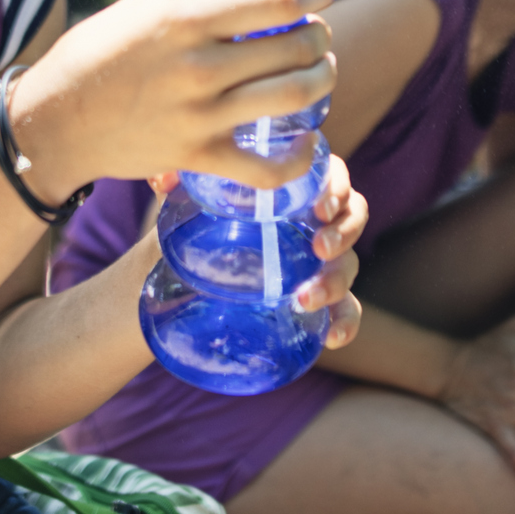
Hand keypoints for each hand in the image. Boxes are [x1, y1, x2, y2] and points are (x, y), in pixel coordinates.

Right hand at [11, 0, 336, 201]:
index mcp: (185, 19)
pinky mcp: (197, 157)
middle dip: (319, 37)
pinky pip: (267, 169)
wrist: (54, 122)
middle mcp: (200, 66)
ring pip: (294, 97)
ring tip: (319, 71)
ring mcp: (201, 115)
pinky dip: (298, 158)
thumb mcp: (139, 4)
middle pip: (295, 47)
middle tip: (316, 35)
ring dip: (320, 80)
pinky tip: (306, 142)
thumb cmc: (96, 55)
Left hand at [150, 152, 369, 347]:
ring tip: (305, 298)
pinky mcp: (316, 300)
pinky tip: (332, 339)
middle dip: (344, 232)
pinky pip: (346, 311)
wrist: (179, 272)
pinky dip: (346, 323)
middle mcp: (314, 221)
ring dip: (336, 281)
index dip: (336, 186)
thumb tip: (161, 179)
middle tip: (318, 247)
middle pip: (353, 217)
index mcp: (295, 187)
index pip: (332, 174)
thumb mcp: (186, 199)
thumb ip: (178, 182)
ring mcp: (320, 262)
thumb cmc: (194, 221)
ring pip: (349, 265)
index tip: (319, 206)